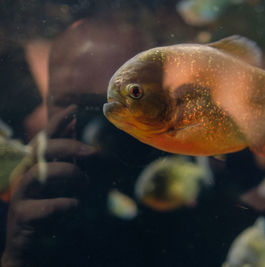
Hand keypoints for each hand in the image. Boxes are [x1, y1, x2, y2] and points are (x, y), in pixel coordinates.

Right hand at [1, 105, 97, 266]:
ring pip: (38, 174)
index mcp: (36, 166)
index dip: (57, 123)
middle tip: (92, 151)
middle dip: (67, 146)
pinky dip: (62, 204)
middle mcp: (25, 176)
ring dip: (67, 174)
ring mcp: (21, 196)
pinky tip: (74, 205)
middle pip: (40, 151)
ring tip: (85, 182)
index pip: (44, 139)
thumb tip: (78, 133)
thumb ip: (67, 159)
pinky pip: (42, 206)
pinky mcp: (22, 216)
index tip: (74, 109)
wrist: (34, 245)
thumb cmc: (51, 208)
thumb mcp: (63, 182)